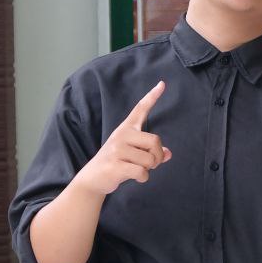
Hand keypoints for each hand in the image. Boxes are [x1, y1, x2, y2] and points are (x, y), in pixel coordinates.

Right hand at [72, 81, 171, 195]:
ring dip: (149, 169)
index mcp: (126, 128)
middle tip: (150, 164)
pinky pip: (142, 172)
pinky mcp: (115, 165)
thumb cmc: (117, 163)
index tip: (162, 84)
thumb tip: (168, 154)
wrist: (93, 178)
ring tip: (137, 169)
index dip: (152, 97)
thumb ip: (151, 152)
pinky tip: (136, 178)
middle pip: (155, 141)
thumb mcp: (133, 154)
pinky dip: (143, 178)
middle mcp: (121, 135)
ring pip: (150, 159)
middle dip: (158, 156)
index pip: (140, 109)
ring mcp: (117, 149)